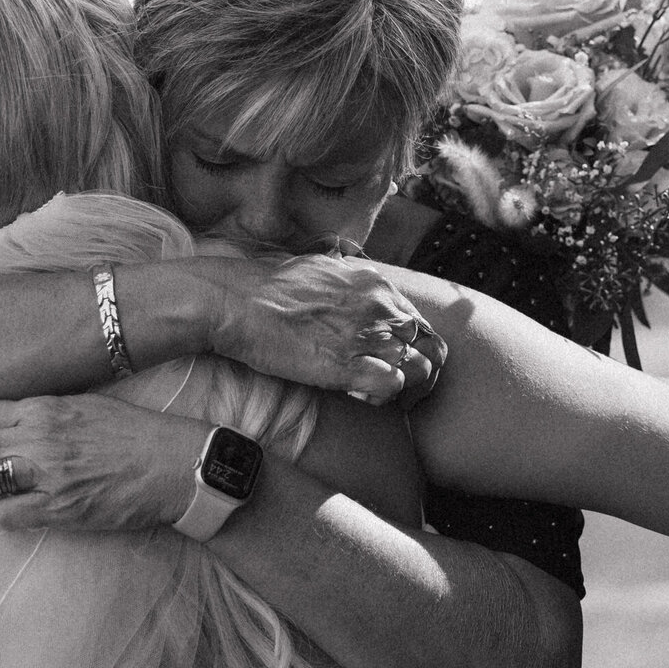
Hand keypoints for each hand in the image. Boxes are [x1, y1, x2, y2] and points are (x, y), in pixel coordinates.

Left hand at [0, 396, 208, 532]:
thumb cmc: (132, 435)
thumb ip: (38, 417)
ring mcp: (50, 472)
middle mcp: (40, 436)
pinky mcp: (62, 506)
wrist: (175, 464)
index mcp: (43, 407)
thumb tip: (0, 436)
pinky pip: (10, 515)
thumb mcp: (82, 409)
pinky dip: (0, 518)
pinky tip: (4, 517)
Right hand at [196, 253, 445, 409]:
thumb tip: (351, 281)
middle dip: (424, 370)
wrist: (236, 302)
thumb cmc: (268, 288)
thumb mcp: (321, 269)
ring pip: (420, 368)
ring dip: (407, 388)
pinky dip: (386, 397)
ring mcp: (367, 335)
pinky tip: (366, 398)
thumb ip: (348, 279)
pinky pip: (393, 386)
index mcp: (376, 284)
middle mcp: (380, 307)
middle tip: (403, 388)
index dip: (414, 348)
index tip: (397, 362)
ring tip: (384, 397)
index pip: (420, 322)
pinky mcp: (348, 365)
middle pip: (432, 346)